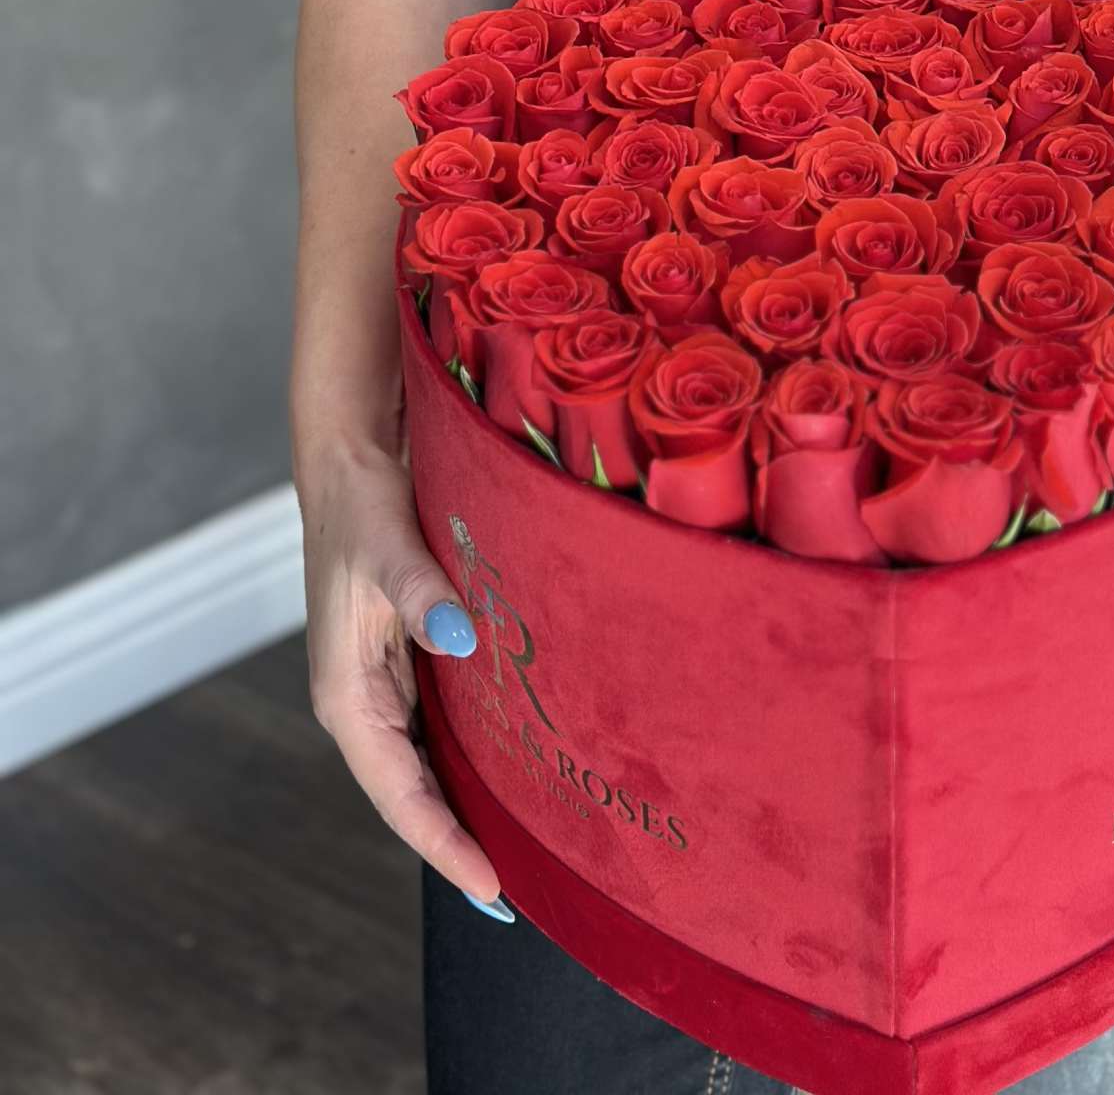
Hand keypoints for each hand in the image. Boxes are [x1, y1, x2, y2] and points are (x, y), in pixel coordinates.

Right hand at [298, 428, 508, 913]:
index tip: (491, 889)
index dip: (445, 845)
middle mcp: (364, 701)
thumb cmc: (362, 502)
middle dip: (461, 843)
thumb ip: (423, 593)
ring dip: (471, 803)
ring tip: (531, 848)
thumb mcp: (388, 545)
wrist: (352, 457)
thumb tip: (460, 638)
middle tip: (523, 893)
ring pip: (430, 763)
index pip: (399, 796)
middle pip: (415, 793)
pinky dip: (475, 755)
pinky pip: (442, 725)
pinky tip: (517, 769)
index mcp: (347, 696)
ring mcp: (386, 683)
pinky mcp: (410, 658)